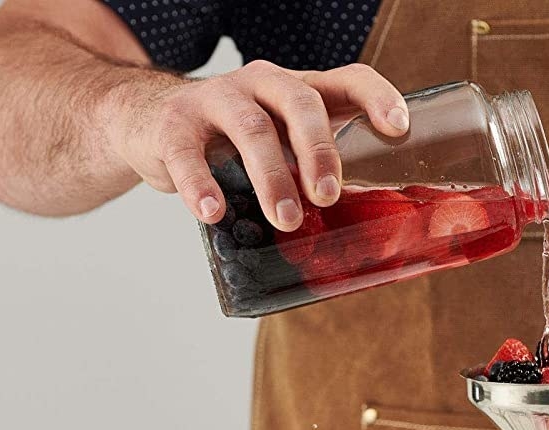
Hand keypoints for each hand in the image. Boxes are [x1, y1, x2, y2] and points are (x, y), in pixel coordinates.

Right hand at [104, 60, 408, 229]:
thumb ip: (314, 170)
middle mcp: (261, 84)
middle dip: (319, 150)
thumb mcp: (280, 143)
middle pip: (300, 102)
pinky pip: (188, 154)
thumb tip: (366, 230)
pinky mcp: (173, 124)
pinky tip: (213, 212)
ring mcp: (216, 98)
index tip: (399, 128)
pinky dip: (200, 185)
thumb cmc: (232, 141)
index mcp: (297, 90)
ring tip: (285, 220)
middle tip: (328, 196)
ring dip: (272, 177)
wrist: (149, 122)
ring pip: (252, 129)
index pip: (347, 79)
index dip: (377, 97)